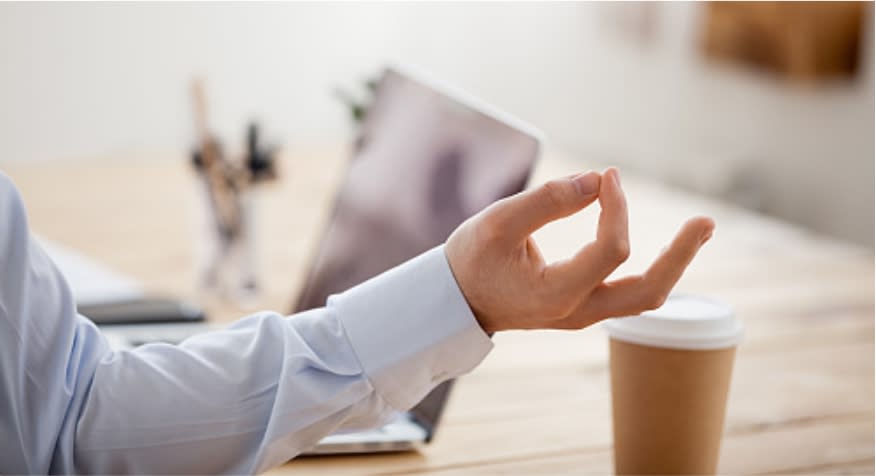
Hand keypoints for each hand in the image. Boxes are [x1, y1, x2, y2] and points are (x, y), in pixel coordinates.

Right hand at [445, 168, 713, 333]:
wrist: (453, 300)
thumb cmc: (470, 259)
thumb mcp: (497, 222)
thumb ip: (547, 200)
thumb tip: (598, 180)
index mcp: (556, 294)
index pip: (611, 250)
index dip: (616, 208)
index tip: (607, 177)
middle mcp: (576, 312)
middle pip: (648, 292)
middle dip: (680, 255)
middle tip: (707, 221)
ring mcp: (581, 315)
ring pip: (643, 297)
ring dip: (673, 264)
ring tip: (699, 229)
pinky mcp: (580, 308)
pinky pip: (628, 293)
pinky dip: (649, 268)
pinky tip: (665, 246)